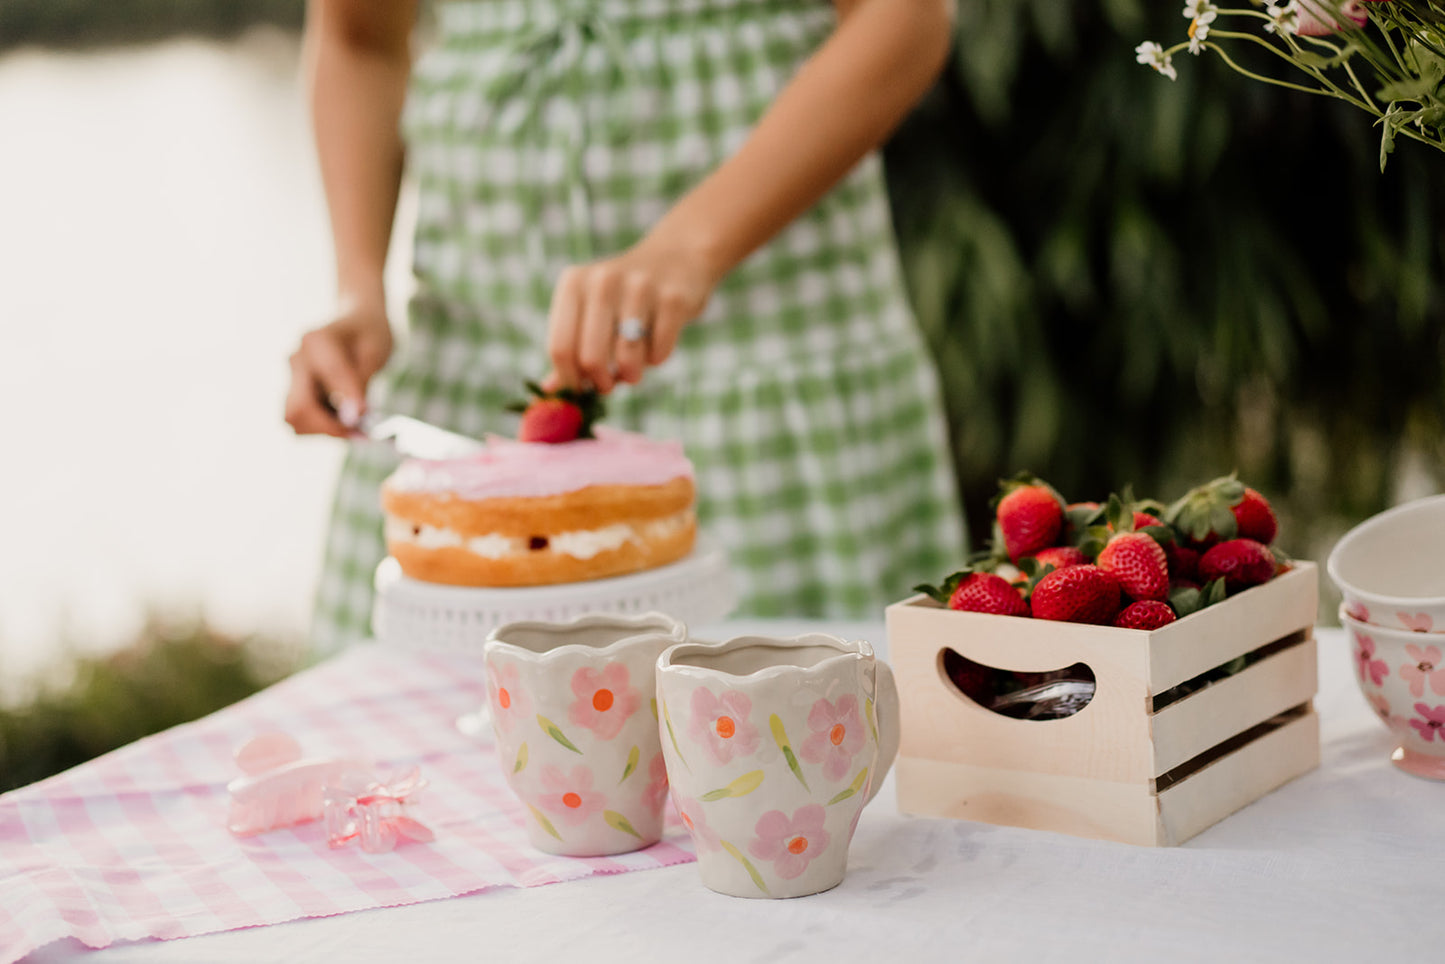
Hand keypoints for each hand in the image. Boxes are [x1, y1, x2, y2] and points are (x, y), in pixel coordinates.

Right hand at [284, 299, 393, 436]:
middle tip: (359, 431)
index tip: (368, 416)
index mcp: (318, 341)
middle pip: (297, 409)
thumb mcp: (375, 352)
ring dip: (325, 428)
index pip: (329, 379)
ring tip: (355, 424)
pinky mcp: (294, 389)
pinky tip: (344, 418)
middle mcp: (298, 358)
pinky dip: (322, 425)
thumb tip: (353, 414)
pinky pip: (301, 417)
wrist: (355, 320)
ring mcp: (291, 375)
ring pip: (294, 418)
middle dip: (329, 427)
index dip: (349, 404)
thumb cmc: (369, 333)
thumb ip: (361, 381)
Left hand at [545, 233, 720, 393]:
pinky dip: (656, 359)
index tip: (581, 388)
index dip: (569, 379)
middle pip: (590, 359)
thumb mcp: (589, 309)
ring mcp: (640, 288)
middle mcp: (603, 281)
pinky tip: (656, 344)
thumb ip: (570, 346)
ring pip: (627, 360)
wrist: (677, 257)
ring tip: (632, 367)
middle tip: (608, 385)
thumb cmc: (623, 295)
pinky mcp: (673, 300)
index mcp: (574, 283)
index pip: (560, 348)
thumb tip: (550, 390)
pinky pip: (659, 353)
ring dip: (630, 375)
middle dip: (601, 383)